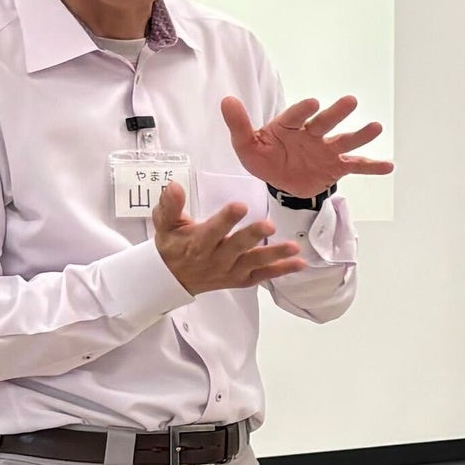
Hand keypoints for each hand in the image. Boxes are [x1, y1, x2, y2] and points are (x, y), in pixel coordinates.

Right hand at [151, 183, 313, 295]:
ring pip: (254, 262)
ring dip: (274, 255)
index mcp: (198, 242)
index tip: (240, 206)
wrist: (172, 279)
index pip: (213, 230)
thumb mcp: (165, 224)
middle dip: (252, 236)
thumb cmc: (172, 246)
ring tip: (294, 247)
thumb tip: (174, 186)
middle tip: (269, 224)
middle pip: (236, 247)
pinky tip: (299, 263)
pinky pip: (262, 276)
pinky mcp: (241, 279)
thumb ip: (170, 205)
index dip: (226, 219)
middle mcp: (216, 258)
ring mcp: (231, 270)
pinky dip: (281, 270)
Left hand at [220, 93, 390, 202]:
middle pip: (324, 122)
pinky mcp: (335, 166)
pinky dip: (371, 166)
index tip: (313, 103)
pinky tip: (389, 165)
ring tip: (376, 127)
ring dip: (359, 135)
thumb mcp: (246, 144)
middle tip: (350, 101)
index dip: (303, 110)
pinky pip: (355, 165)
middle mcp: (311, 134)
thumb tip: (226, 100)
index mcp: (289, 125)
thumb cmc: (262, 156)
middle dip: (336, 113)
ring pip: (344, 141)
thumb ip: (239, 124)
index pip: (296, 116)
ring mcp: (325, 150)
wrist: (277, 178)